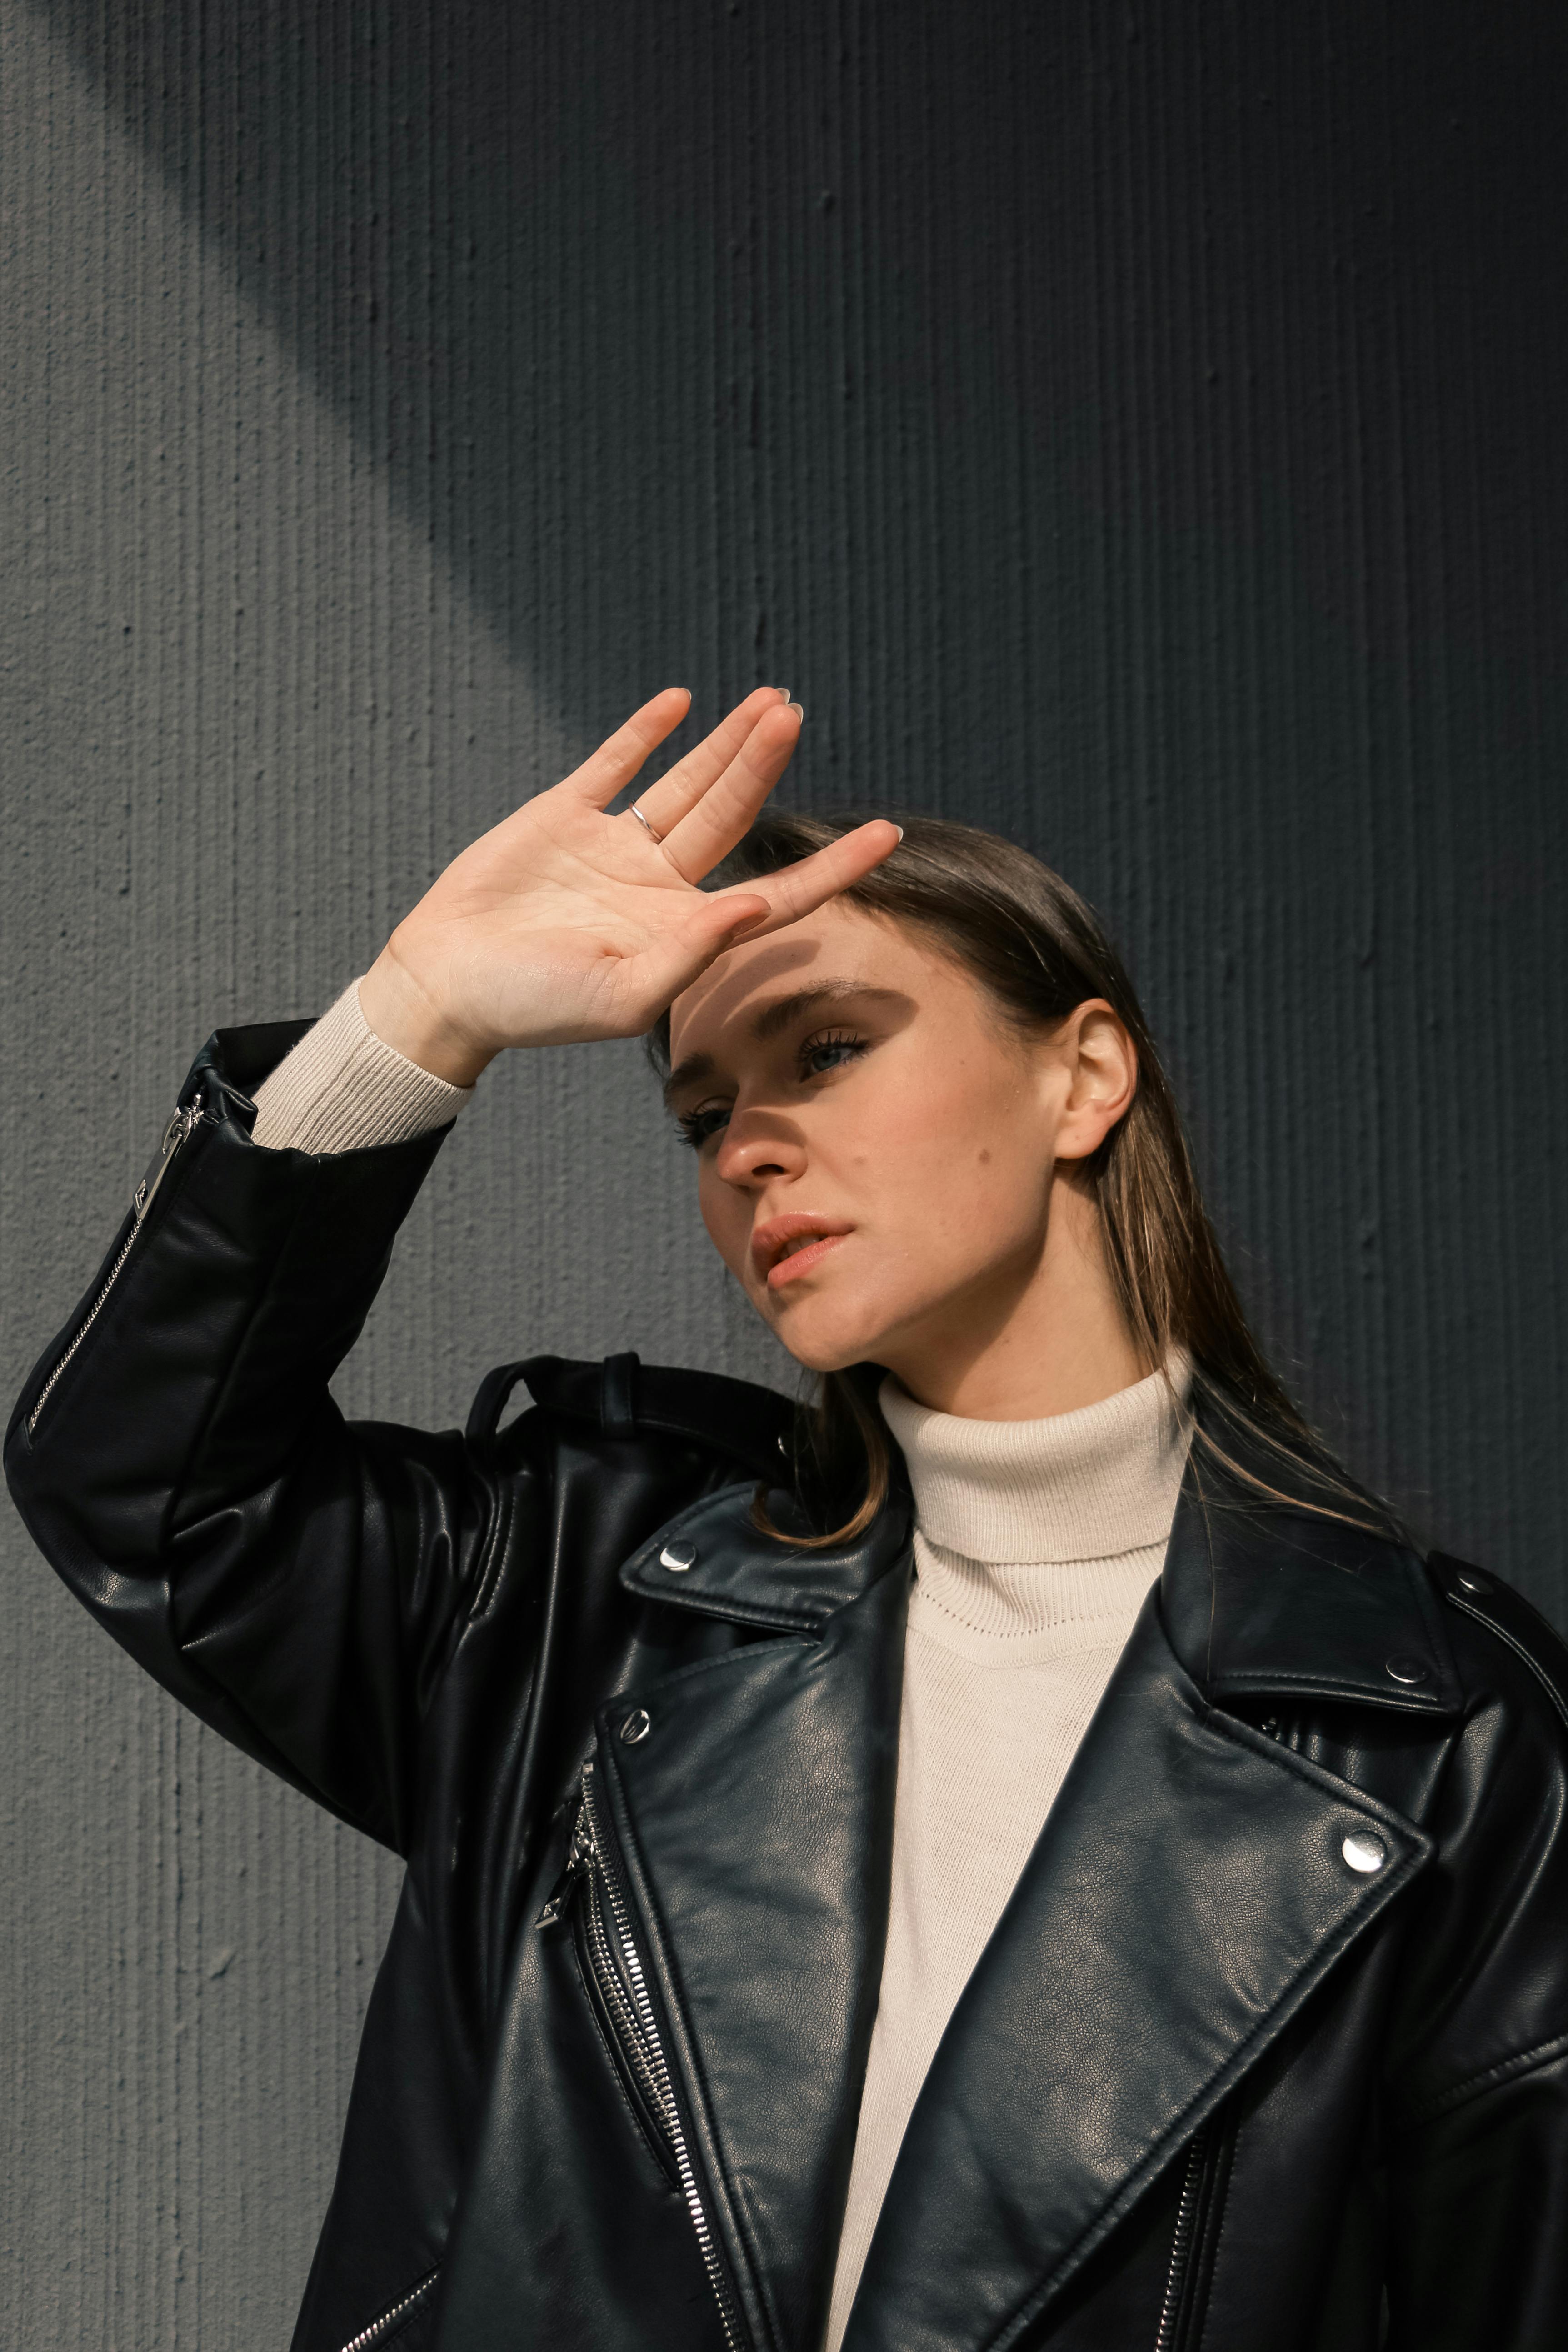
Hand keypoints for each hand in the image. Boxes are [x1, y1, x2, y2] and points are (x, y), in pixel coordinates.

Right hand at [358, 688, 900, 1084]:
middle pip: (731, 814)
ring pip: (686, 783)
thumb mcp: (621, 996)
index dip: (833, 866)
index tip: (886, 835)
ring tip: (771, 701)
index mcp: (683, 930)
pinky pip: (614, 765)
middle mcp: (658, 884)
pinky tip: (680, 703)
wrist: (447, 985)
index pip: (777, 891)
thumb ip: (690, 953)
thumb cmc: (534, 1007)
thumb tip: (754, 909)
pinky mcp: (563, 817)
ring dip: (726, 744)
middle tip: (795, 713)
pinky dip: (644, 733)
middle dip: (764, 764)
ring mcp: (613, 847)